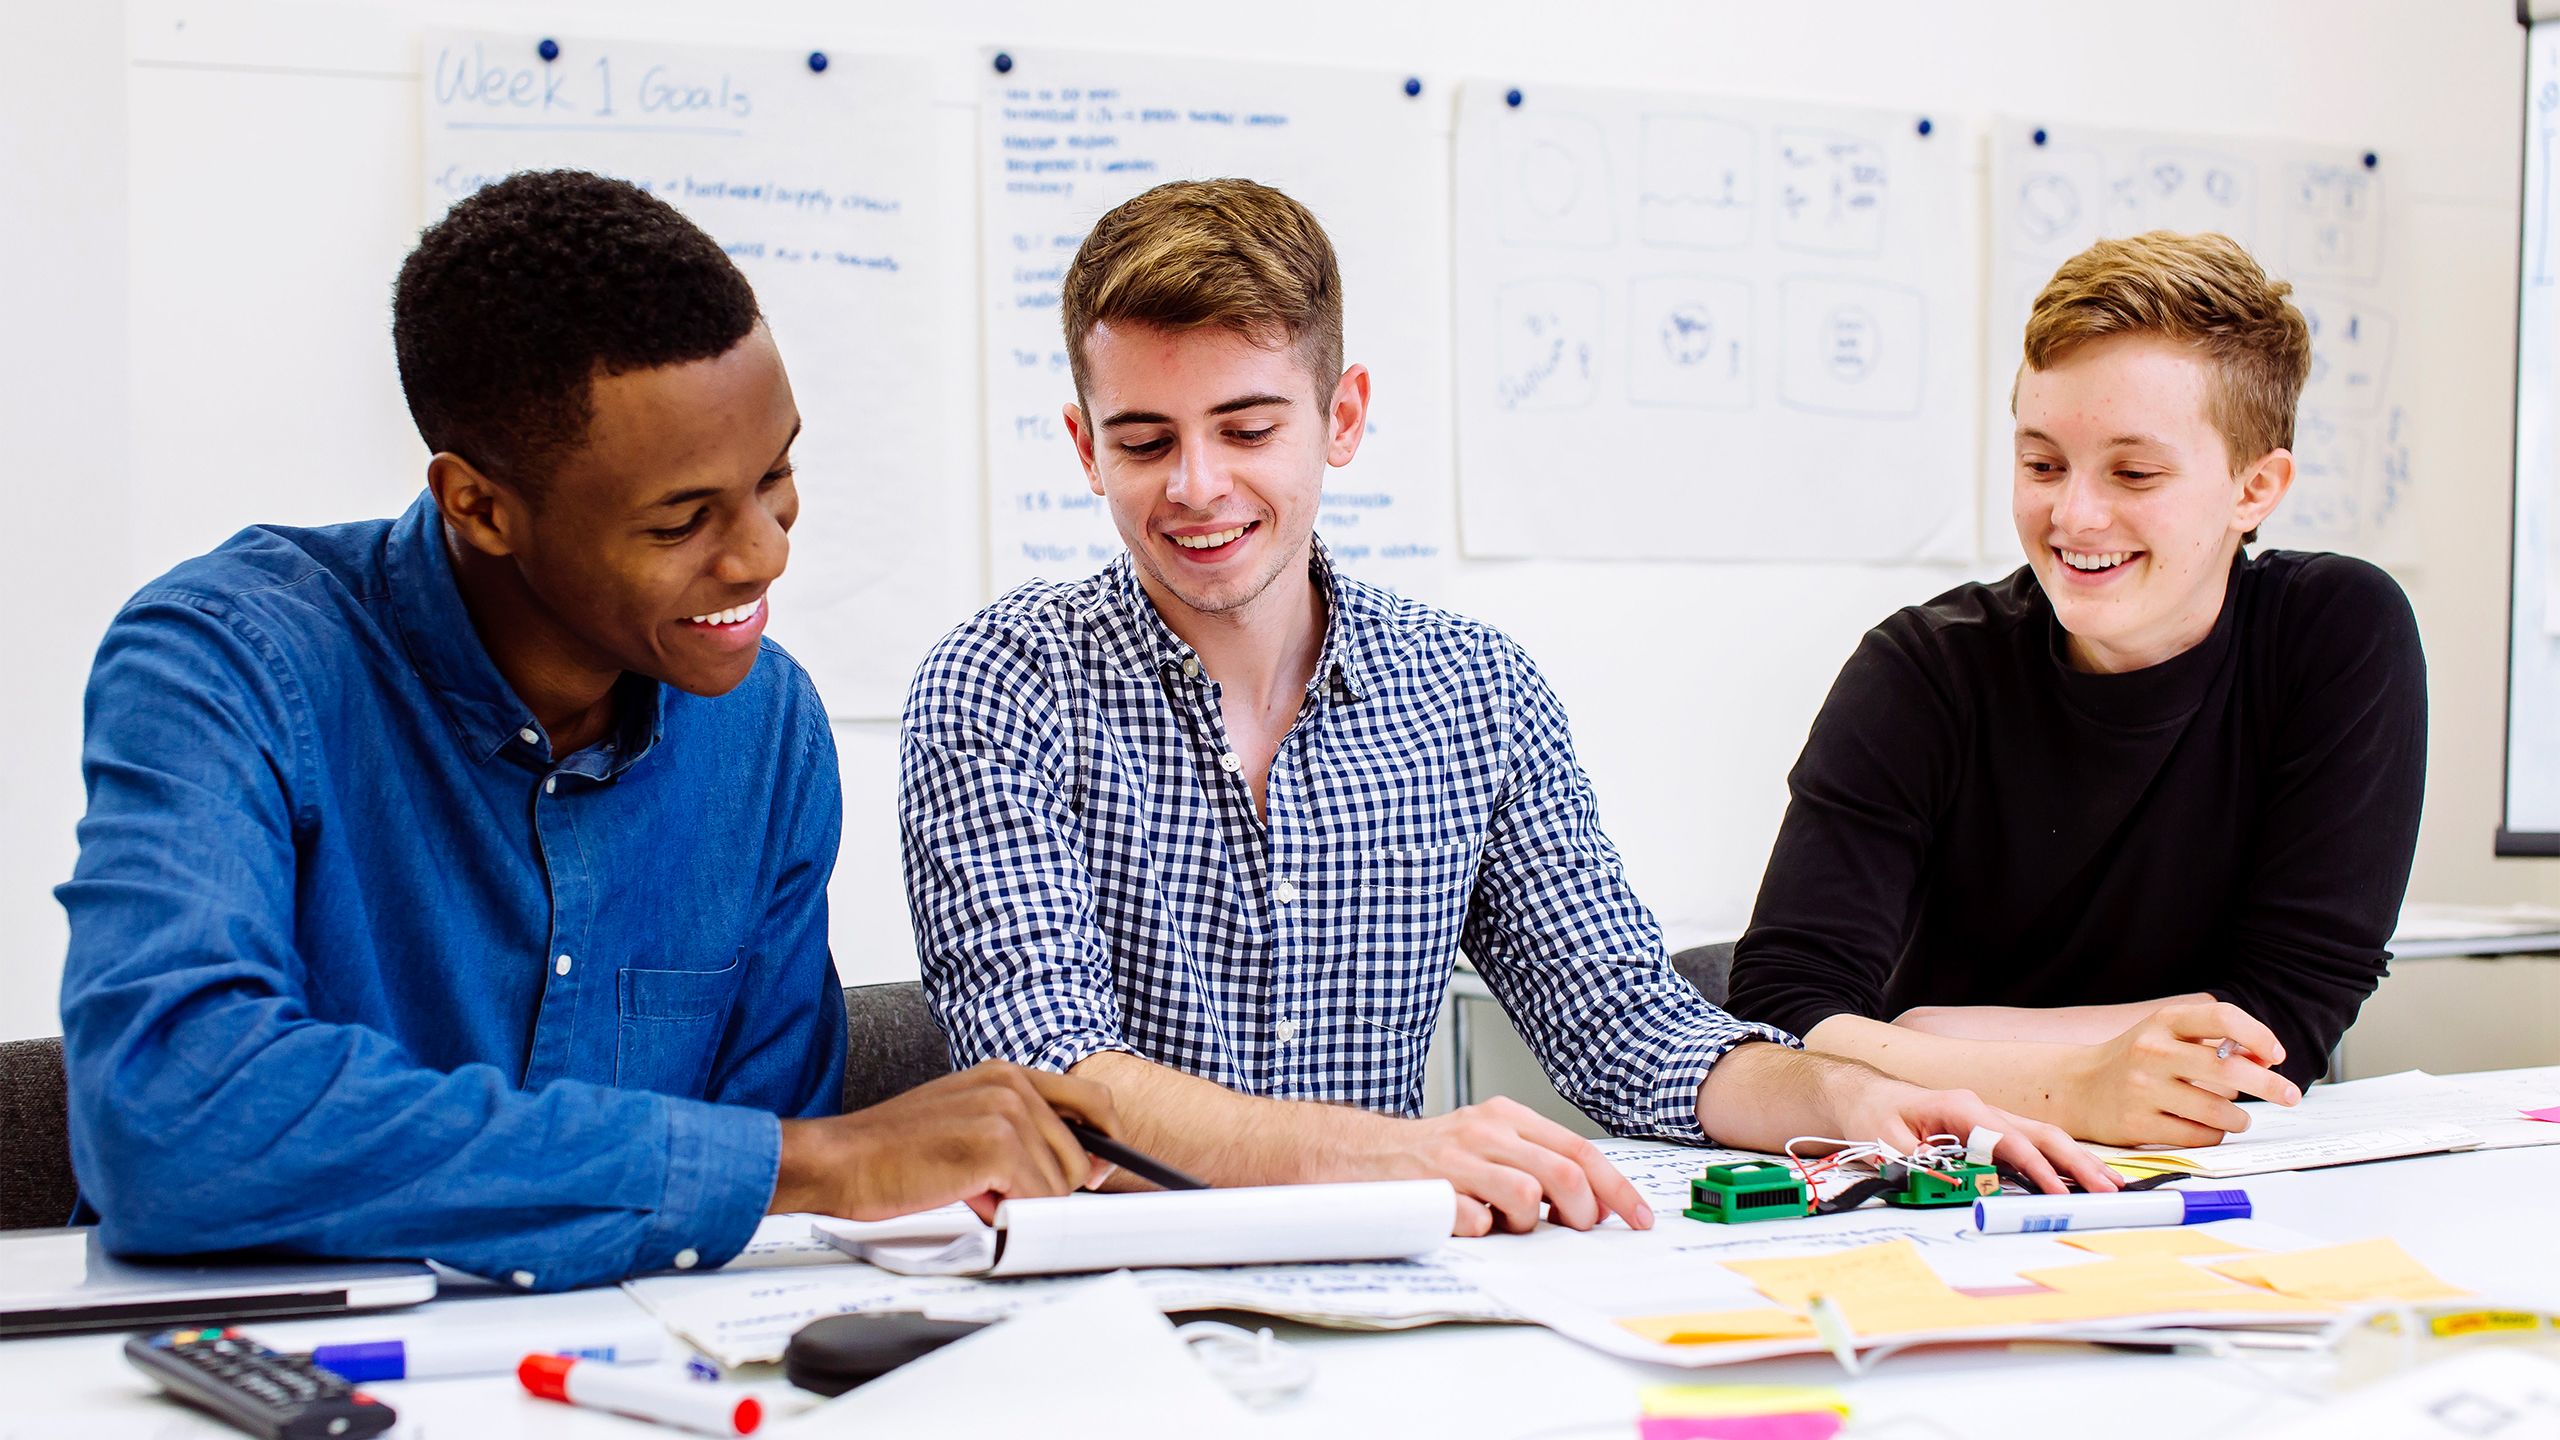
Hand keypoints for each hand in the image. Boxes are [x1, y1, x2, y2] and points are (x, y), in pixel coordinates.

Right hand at [771, 1061, 1120, 1221]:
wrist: (841, 1161)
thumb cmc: (894, 1151)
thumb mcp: (966, 1122)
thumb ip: (1021, 1132)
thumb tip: (1085, 1168)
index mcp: (1005, 1073)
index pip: (1092, 1100)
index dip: (1104, 1141)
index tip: (1097, 1172)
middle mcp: (1011, 1083)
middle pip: (1080, 1155)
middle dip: (1044, 1186)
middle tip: (989, 1187)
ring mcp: (1006, 1111)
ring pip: (1058, 1185)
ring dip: (1019, 1202)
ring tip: (969, 1188)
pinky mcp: (996, 1146)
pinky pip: (1036, 1201)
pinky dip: (1008, 1215)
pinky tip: (967, 1198)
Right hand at [1348, 1097, 1650, 1236]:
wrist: (1356, 1155)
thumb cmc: (1429, 1157)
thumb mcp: (1489, 1145)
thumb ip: (1536, 1163)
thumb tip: (1591, 1202)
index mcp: (1507, 1117)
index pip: (1580, 1150)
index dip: (1617, 1189)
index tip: (1637, 1217)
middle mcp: (1485, 1131)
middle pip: (1565, 1173)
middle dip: (1583, 1212)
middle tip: (1573, 1229)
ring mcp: (1457, 1159)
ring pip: (1529, 1196)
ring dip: (1530, 1224)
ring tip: (1506, 1222)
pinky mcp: (1430, 1189)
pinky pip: (1479, 1221)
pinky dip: (1484, 1231)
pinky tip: (1470, 1223)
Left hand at [1812, 1058, 2121, 1194]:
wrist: (1866, 1096)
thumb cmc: (1876, 1116)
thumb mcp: (1888, 1144)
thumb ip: (1922, 1167)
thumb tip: (1960, 1187)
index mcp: (1961, 1107)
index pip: (2009, 1140)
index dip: (2035, 1168)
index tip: (2058, 1193)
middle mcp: (1984, 1110)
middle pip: (2042, 1134)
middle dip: (2077, 1163)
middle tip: (2108, 1190)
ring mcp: (1991, 1118)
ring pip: (2044, 1137)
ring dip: (2078, 1161)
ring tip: (2111, 1185)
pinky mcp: (1992, 1131)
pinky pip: (2033, 1144)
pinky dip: (2061, 1160)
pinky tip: (2083, 1177)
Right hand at [2065, 1001, 2300, 1146]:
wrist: (2078, 1087)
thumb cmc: (2135, 1060)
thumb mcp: (2168, 1035)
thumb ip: (2215, 1041)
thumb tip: (2266, 1059)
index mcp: (2164, 1023)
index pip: (2222, 1017)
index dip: (2259, 1035)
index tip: (2277, 1056)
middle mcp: (2152, 1052)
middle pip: (2228, 1069)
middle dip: (2270, 1085)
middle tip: (2290, 1095)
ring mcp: (2143, 1090)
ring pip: (2218, 1111)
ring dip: (2239, 1117)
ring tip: (2237, 1116)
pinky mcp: (2138, 1125)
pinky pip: (2198, 1136)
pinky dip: (2214, 1134)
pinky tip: (2207, 1127)